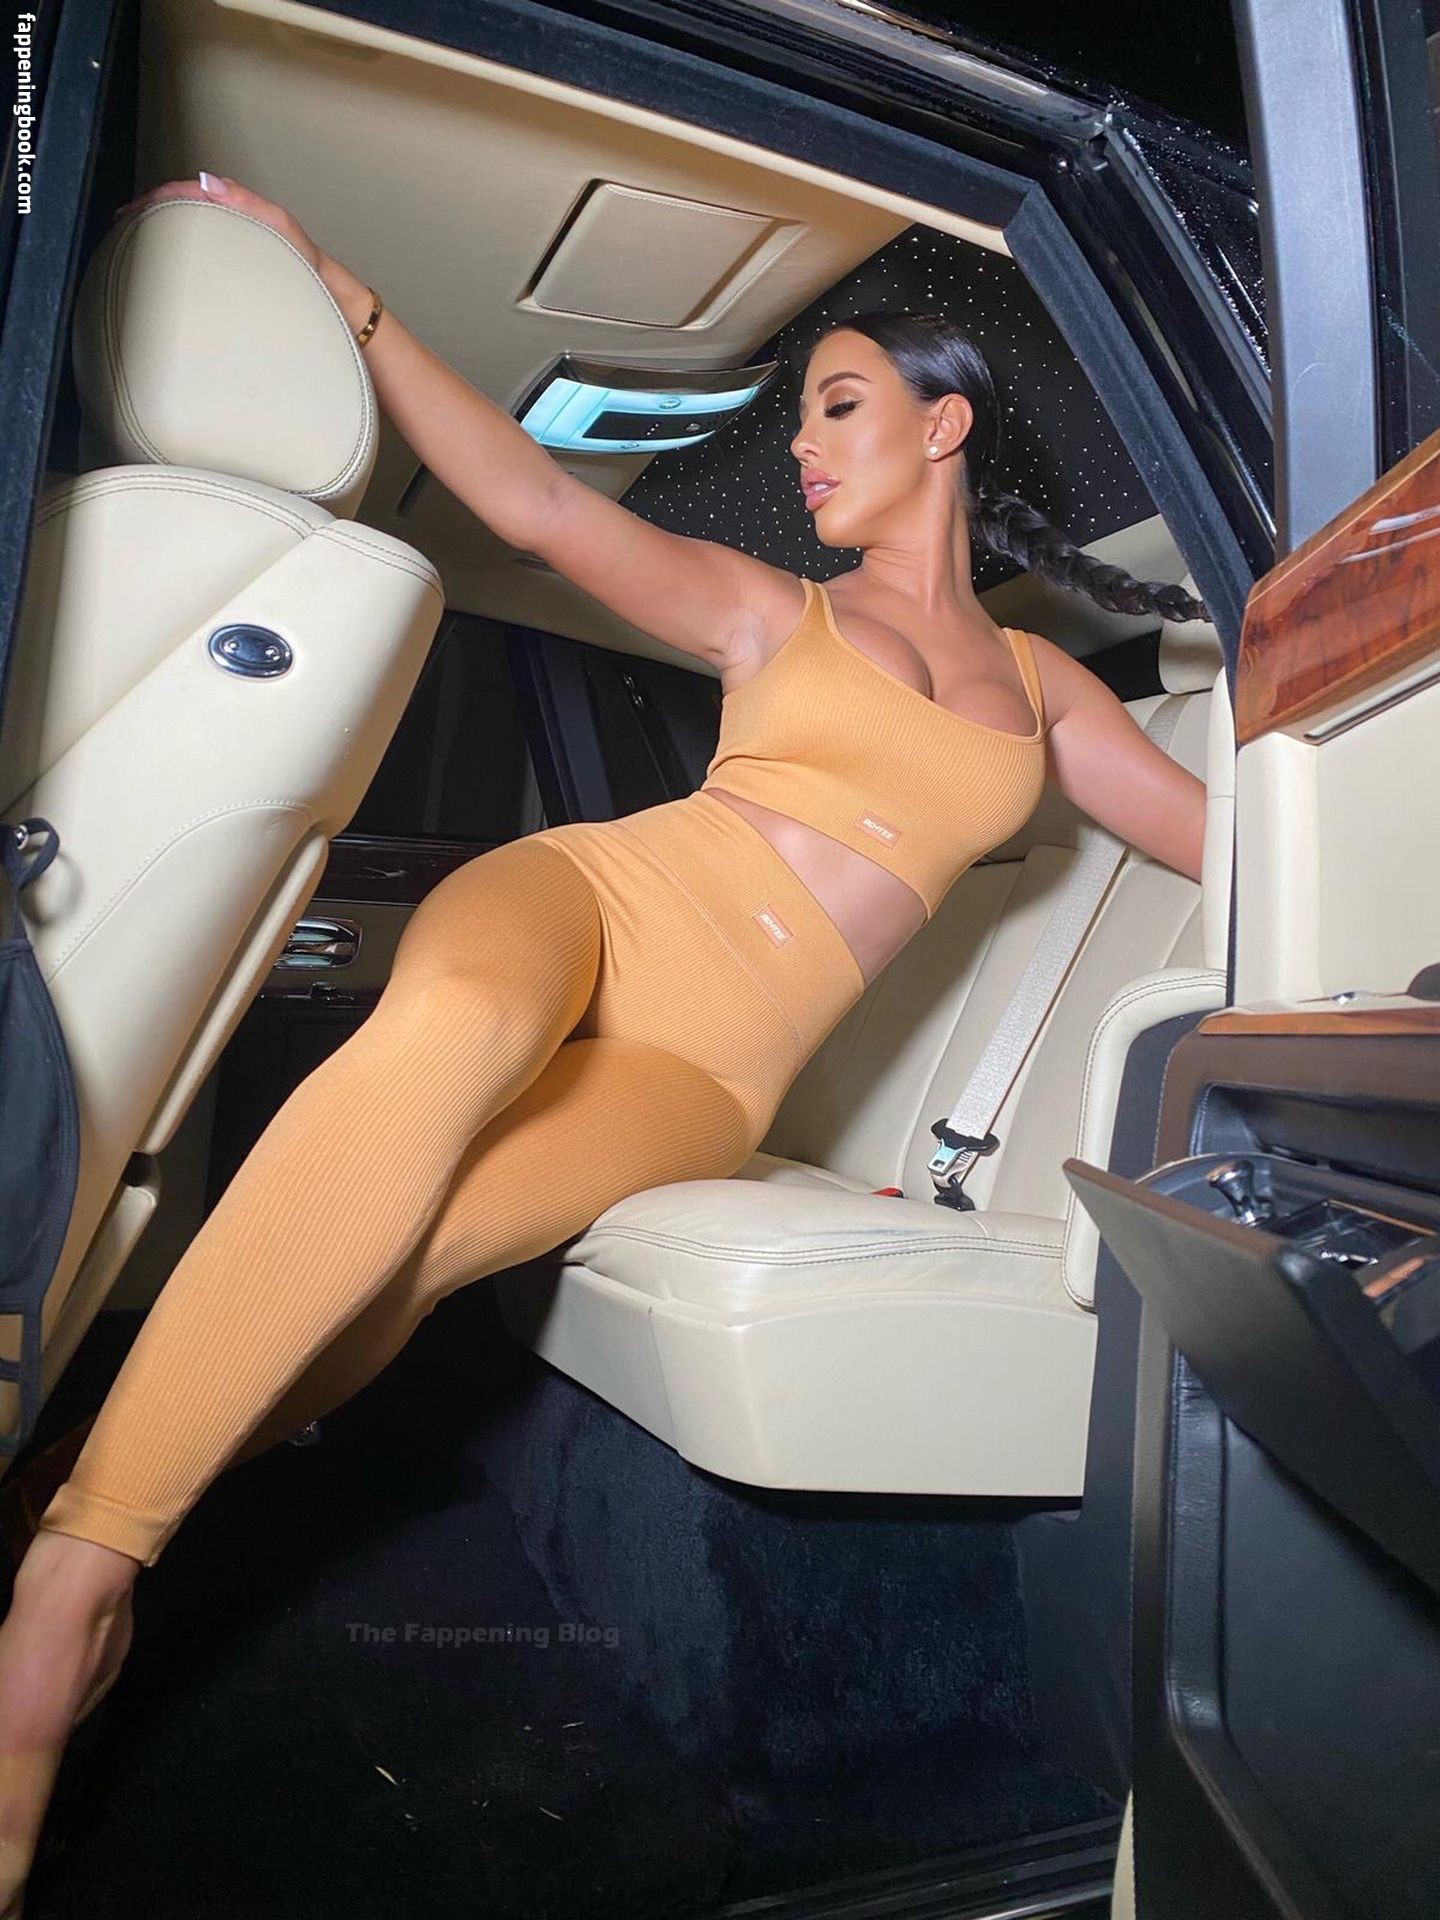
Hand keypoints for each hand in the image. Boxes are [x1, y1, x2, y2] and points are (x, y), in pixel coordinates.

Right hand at [112, 174, 325, 276]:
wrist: (331, 306)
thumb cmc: (310, 271)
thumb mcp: (282, 229)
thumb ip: (248, 203)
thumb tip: (205, 182)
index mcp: (239, 210)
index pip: (191, 192)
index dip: (161, 197)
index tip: (135, 209)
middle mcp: (232, 227)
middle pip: (183, 210)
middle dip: (151, 211)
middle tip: (123, 223)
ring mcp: (231, 250)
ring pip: (188, 232)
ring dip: (160, 231)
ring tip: (132, 239)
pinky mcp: (232, 274)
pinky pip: (198, 258)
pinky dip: (176, 257)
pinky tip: (163, 267)